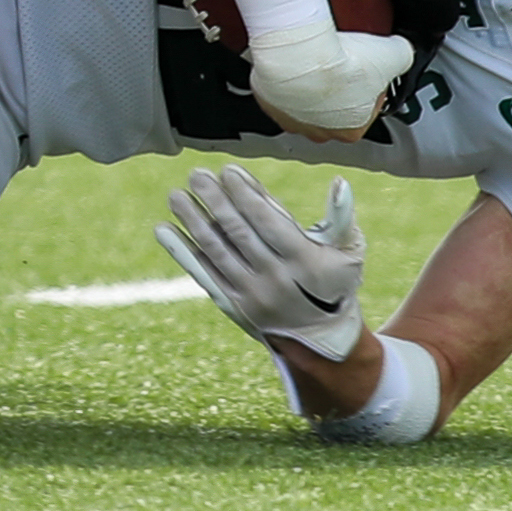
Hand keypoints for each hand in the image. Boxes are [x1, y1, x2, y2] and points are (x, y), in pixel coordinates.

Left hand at [155, 167, 366, 361]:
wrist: (319, 339)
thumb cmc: (333, 284)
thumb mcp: (348, 253)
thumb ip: (341, 217)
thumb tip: (339, 181)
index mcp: (305, 263)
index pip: (269, 221)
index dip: (247, 195)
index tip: (228, 171)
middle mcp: (276, 280)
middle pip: (238, 233)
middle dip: (215, 201)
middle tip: (197, 175)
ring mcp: (251, 295)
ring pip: (216, 251)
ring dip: (192, 221)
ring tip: (175, 195)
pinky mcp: (232, 306)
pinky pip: (203, 273)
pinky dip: (182, 251)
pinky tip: (163, 229)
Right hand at [248, 22, 411, 137]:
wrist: (299, 54)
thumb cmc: (343, 62)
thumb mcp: (394, 54)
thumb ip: (402, 56)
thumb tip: (403, 51)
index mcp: (353, 130)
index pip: (368, 110)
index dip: (371, 85)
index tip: (367, 67)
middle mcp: (321, 133)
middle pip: (335, 111)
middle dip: (340, 89)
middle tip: (341, 62)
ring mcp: (291, 120)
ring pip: (306, 105)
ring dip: (312, 86)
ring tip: (316, 59)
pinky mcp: (268, 104)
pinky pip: (281, 92)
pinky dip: (287, 79)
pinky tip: (296, 60)